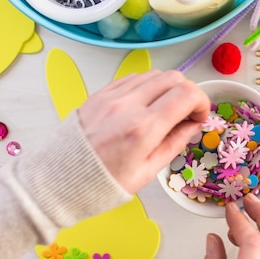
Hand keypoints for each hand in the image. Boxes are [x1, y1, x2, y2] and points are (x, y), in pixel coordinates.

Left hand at [77, 70, 209, 192]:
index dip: (202, 102)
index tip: (200, 117)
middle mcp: (128, 105)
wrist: (56, 181)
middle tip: (187, 113)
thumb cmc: (102, 184)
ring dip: (169, 88)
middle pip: (174, 78)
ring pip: (155, 74)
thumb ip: (174, 143)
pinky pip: (134, 78)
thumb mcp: (147, 172)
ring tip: (165, 110)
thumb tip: (194, 125)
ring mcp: (112, 96)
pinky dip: (148, 87)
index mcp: (143, 129)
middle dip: (188, 92)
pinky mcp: (100, 93)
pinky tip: (146, 105)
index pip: (187, 95)